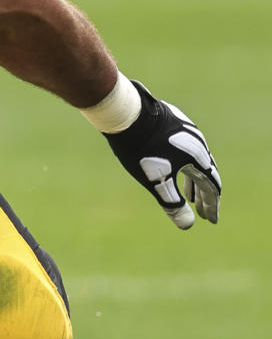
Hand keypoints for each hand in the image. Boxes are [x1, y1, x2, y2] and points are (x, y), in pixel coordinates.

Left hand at [105, 83, 219, 228]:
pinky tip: (174, 166)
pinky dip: (184, 164)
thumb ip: (172, 203)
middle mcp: (198, 142)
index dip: (211, 206)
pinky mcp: (175, 122)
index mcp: (197, 158)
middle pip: (206, 174)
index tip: (211, 220)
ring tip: (188, 195)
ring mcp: (187, 130)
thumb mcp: (156, 181)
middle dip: (203, 196)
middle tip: (201, 212)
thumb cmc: (142, 150)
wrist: (128, 114)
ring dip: (193, 181)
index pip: (211, 186)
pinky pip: (186, 148)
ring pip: (195, 160)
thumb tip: (188, 225)